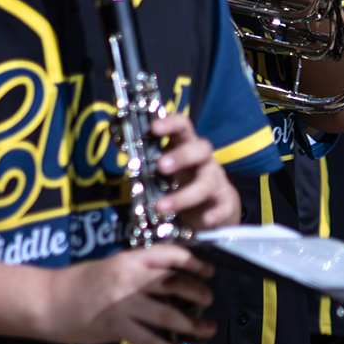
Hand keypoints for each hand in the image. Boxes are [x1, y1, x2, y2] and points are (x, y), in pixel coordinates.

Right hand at [30, 245, 214, 343]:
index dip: (193, 262)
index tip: (208, 271)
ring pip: (168, 314)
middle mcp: (130, 280)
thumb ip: (137, 272)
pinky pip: (150, 341)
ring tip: (208, 329)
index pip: (169, 255)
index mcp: (129, 260)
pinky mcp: (116, 328)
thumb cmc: (77, 284)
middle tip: (209, 300)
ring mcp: (124, 305)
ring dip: (193, 324)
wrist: (45, 301)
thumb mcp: (110, 267)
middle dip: (198, 293)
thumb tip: (166, 282)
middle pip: (174, 284)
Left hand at [147, 106, 241, 232]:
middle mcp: (203, 161)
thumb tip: (117, 141)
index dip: (170, 123)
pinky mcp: (226, 201)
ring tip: (161, 207)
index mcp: (186, 146)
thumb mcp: (163, 169)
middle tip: (161, 167)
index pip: (183, 126)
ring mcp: (216, 180)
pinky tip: (206, 220)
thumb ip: (145, 158)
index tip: (154, 128)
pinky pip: (224, 206)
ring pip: (206, 183)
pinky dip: (216, 213)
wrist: (212, 206)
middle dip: (182, 156)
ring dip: (184, 195)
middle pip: (201, 149)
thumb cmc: (182, 182)